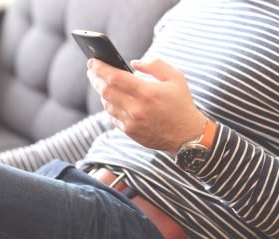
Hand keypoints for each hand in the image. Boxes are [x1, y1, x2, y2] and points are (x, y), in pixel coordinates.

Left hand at [87, 58, 206, 153]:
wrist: (186, 135)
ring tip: (102, 83)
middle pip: (105, 91)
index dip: (100, 68)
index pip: (114, 78)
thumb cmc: (181, 103)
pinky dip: (109, 105)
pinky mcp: (129, 132)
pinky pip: (112, 116)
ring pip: (106, 104)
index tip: (92, 61)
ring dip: (102, 92)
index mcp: (147, 92)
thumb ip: (155, 65)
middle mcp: (137, 108)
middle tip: (92, 71)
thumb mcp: (175, 77)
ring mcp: (131, 122)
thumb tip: (133, 63)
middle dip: (95, 78)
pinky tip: (112, 99)